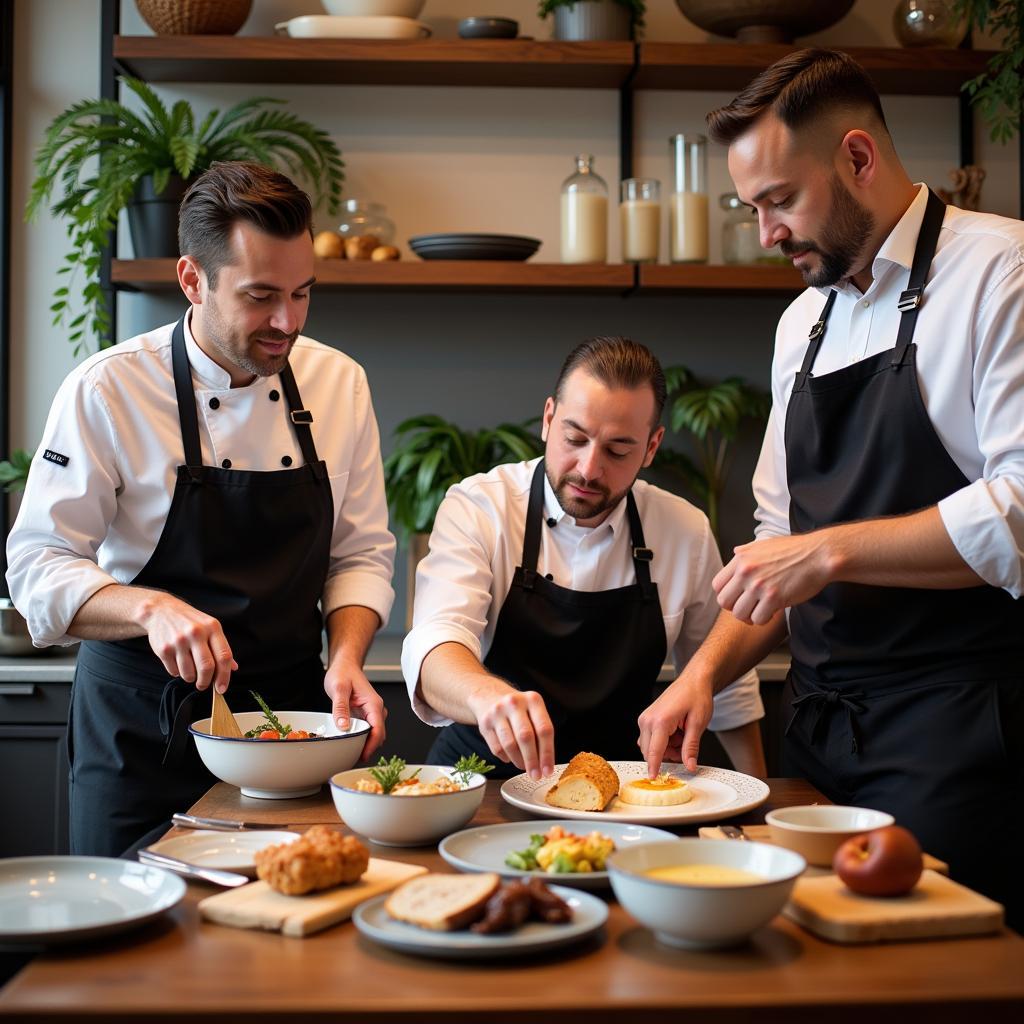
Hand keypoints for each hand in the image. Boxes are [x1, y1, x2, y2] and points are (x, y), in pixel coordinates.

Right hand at [140, 593, 236, 691]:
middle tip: (204, 685)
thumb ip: (221, 647)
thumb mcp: (210, 627)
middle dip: (206, 682)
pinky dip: (178, 673)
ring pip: (189, 673)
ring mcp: (179, 641)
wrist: (161, 611)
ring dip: (191, 678)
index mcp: (212, 627)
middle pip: (207, 667)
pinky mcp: (164, 649)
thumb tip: (233, 668)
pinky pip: (174, 671)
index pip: (224, 656)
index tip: (222, 688)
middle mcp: (196, 633)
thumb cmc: (190, 621)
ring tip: (190, 671)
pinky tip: (178, 663)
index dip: (224, 676)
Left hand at [325, 657, 385, 761]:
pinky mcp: (366, 715)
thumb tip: (343, 726)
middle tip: (354, 759)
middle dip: (370, 748)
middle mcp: (376, 709)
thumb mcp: (338, 688)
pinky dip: (363, 739)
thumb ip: (341, 707)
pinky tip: (352, 744)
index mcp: (373, 703)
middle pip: (379, 735)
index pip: (378, 729)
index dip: (372, 745)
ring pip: (375, 734)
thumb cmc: (343, 673)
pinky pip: (368, 730)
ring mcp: (372, 712)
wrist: (345, 665)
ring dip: (367, 745)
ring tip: (352, 754)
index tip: (363, 756)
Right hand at [467, 686, 553, 780]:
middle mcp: (514, 703)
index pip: (544, 730)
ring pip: (509, 745)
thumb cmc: (519, 710)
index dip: (547, 753)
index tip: (548, 771)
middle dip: (532, 761)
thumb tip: (545, 765)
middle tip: (535, 776)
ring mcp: (497, 712)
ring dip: (518, 761)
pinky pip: (497, 748)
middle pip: (525, 737)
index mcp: (533, 700)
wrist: (490, 697)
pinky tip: (510, 757)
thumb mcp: (534, 712)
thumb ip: (541, 734)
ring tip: (523, 767)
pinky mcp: (484, 722)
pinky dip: (506, 757)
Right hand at [637, 675, 712, 776]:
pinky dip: (663, 742)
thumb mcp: (698, 724)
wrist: (694, 680)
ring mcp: (646, 718)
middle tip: (685, 746)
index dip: (654, 768)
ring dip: (666, 749)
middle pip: (650, 752)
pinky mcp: (647, 718)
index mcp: (660, 721)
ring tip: (682, 735)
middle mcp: (648, 719)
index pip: (654, 752)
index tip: (654, 780)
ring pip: (650, 747)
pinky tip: (676, 733)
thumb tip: (689, 766)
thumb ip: (691, 748)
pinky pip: (651, 739)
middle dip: (668, 755)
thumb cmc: (696, 696)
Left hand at [713, 532, 832, 623]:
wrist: (819, 555)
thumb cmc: (795, 550)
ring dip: (750, 616)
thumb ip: (746, 551)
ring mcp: (759, 585)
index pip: (717, 584)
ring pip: (739, 614)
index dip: (726, 595)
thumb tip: (735, 552)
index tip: (737, 598)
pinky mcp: (774, 598)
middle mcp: (746, 571)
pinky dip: (764, 619)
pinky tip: (772, 612)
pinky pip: (758, 619)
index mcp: (741, 559)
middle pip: (724, 601)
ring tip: (761, 611)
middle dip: (735, 608)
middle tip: (747, 608)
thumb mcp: (764, 544)